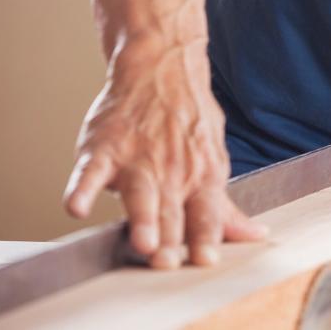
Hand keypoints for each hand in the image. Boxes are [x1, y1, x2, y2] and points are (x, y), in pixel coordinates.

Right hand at [63, 42, 265, 268]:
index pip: (207, 213)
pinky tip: (76, 206)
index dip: (206, 238)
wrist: (162, 68)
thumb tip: (254, 236)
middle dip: (170, 238)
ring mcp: (137, 158)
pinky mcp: (104, 148)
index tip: (206, 261)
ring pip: (140, 192)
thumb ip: (223, 206)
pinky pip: (90, 171)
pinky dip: (81, 188)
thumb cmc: (188, 122)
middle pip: (172, 210)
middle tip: (167, 262)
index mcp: (202, 176)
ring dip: (142, 217)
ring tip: (143, 241)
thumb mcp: (214, 160)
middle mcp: (172, 170)